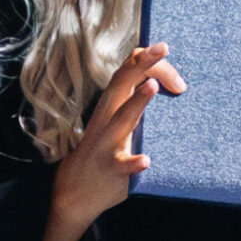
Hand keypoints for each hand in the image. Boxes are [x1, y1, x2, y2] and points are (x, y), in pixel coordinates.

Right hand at [38, 42, 184, 240]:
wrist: (74, 193)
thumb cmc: (103, 151)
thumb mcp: (117, 122)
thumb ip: (134, 104)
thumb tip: (160, 80)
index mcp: (110, 105)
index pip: (127, 72)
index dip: (146, 60)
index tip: (166, 51)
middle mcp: (107, 119)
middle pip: (123, 84)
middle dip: (143, 64)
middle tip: (163, 47)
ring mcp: (107, 144)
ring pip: (123, 119)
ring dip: (137, 102)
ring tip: (152, 87)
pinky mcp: (111, 169)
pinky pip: (122, 164)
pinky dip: (133, 162)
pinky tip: (145, 160)